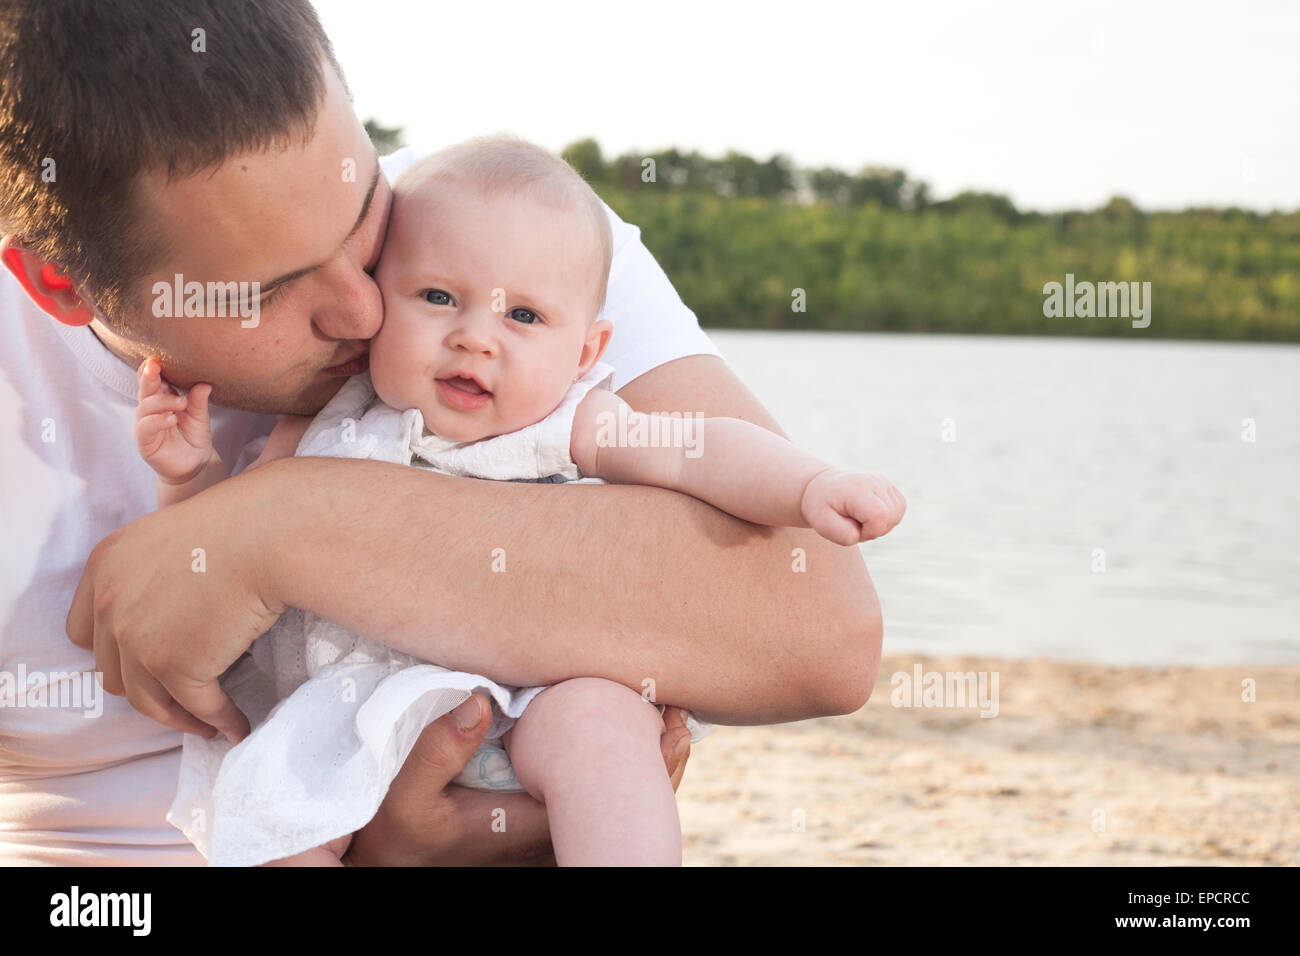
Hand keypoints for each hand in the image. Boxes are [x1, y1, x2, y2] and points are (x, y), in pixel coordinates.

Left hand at [66, 473, 283, 742]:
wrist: (268, 535)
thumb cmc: (240, 525)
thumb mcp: (173, 537)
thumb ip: (153, 572)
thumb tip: (172, 612)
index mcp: (104, 566)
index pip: (84, 631)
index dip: (114, 652)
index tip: (142, 663)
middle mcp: (109, 604)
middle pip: (113, 671)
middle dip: (145, 687)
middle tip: (177, 696)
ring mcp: (137, 638)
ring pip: (147, 700)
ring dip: (178, 716)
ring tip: (205, 721)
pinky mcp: (175, 665)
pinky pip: (197, 706)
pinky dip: (219, 720)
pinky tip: (237, 725)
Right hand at [134, 357, 215, 483]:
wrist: (195, 465)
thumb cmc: (194, 437)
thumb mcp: (200, 417)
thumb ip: (199, 401)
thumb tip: (205, 383)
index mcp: (162, 398)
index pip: (152, 380)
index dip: (151, 369)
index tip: (156, 358)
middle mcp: (150, 410)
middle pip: (145, 389)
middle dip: (148, 377)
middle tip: (155, 366)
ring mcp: (145, 425)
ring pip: (145, 407)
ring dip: (162, 402)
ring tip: (181, 403)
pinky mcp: (144, 442)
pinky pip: (146, 428)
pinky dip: (158, 421)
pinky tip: (171, 419)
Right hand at [343, 693, 693, 865]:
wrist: (393, 858)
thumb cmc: (400, 830)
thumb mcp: (405, 796)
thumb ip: (437, 749)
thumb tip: (478, 698)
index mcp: (532, 822)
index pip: (607, 797)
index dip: (647, 760)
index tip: (669, 717)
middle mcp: (553, 832)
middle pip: (625, 800)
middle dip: (659, 758)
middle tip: (682, 713)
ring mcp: (551, 829)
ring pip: (617, 799)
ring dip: (644, 759)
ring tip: (673, 717)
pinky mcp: (542, 818)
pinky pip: (597, 795)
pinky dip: (619, 762)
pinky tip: (631, 728)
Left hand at [801, 467, 905, 544]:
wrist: (821, 487)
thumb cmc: (822, 508)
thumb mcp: (823, 525)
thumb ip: (844, 535)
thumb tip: (865, 533)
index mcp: (857, 488)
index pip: (879, 516)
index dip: (869, 531)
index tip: (853, 528)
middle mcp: (875, 481)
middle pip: (890, 518)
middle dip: (874, 530)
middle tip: (853, 523)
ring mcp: (884, 481)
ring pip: (896, 515)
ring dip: (880, 525)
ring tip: (860, 518)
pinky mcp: (890, 486)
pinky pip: (898, 510)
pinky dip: (886, 518)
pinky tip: (869, 514)